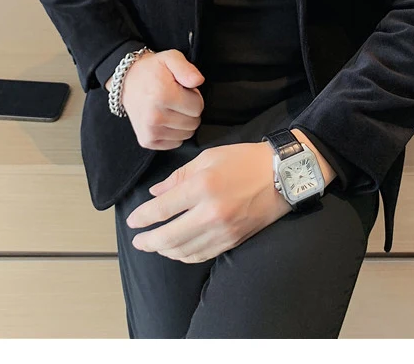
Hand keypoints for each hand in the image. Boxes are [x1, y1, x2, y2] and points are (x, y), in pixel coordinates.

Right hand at [108, 49, 204, 150]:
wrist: (127, 81)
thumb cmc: (151, 70)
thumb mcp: (171, 57)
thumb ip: (186, 68)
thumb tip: (198, 81)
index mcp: (163, 95)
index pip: (198, 107)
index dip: (193, 96)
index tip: (182, 90)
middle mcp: (155, 116)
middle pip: (193, 123)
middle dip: (189, 110)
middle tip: (175, 99)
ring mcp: (150, 131)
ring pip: (186, 134)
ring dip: (182, 122)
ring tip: (169, 108)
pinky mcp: (147, 140)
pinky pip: (175, 143)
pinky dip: (174, 133)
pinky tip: (165, 119)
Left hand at [125, 141, 291, 262]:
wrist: (281, 175)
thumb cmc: (244, 160)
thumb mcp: (209, 158)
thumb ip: (179, 176)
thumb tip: (156, 193)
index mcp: (201, 187)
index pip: (161, 209)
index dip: (142, 217)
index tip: (132, 221)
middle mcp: (210, 213)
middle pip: (168, 236)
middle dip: (148, 241)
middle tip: (137, 241)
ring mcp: (222, 230)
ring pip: (184, 250)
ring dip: (164, 250)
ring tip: (155, 245)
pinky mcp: (233, 241)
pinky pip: (202, 255)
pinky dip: (185, 255)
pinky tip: (177, 251)